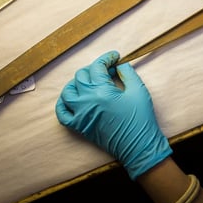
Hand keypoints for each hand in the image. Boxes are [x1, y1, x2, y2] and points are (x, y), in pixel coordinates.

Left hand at [55, 50, 171, 179]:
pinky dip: (64, 103)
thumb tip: (119, 65)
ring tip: (89, 81)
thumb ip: (127, 73)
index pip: (98, 66)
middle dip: (94, 68)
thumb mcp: (138, 90)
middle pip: (81, 76)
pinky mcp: (79, 126)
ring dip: (77, 82)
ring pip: (67, 91)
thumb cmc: (140, 119)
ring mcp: (80, 114)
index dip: (107, 58)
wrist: (137, 146)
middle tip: (108, 71)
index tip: (115, 57)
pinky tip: (74, 98)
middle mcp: (86, 101)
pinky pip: (62, 113)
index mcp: (101, 91)